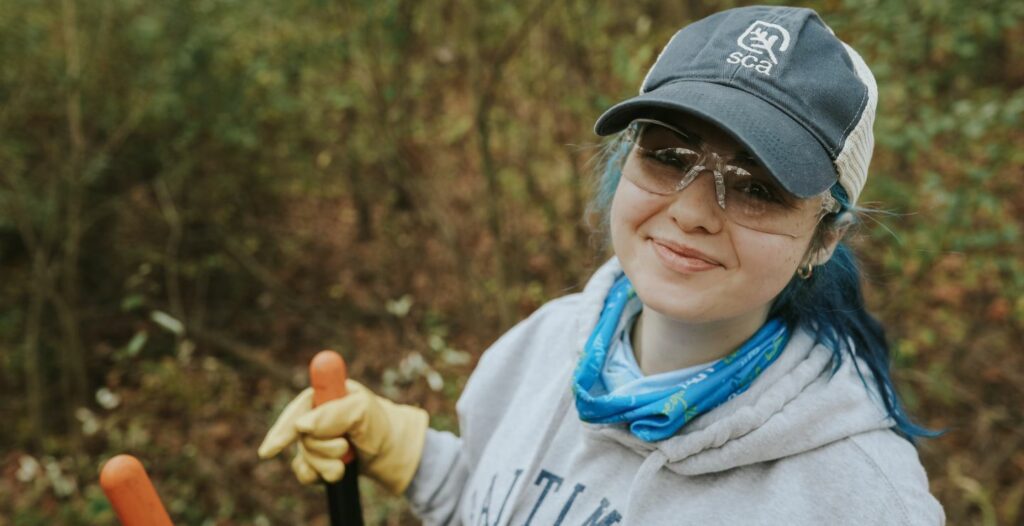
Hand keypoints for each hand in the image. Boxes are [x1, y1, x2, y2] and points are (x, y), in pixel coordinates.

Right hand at [257, 380, 428, 493]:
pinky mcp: (314, 459)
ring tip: (349, 457)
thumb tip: (302, 425)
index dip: (283, 430)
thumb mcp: (362, 411)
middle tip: (346, 446)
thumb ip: (334, 413)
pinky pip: (304, 473)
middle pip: (299, 438)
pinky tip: (336, 470)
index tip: (272, 450)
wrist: (391, 452)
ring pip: (303, 458)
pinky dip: (319, 476)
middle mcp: (313, 416)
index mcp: (322, 396)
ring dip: (328, 463)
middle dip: (323, 448)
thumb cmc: (378, 425)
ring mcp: (312, 438)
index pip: (296, 411)